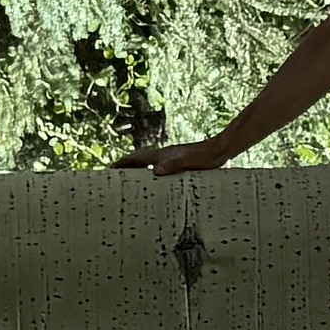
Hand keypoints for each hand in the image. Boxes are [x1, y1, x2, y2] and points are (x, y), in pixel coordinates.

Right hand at [119, 130, 242, 174]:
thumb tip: (155, 172)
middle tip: (113, 174)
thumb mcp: (187, 162)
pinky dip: (150, 172)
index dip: (123, 163)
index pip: (137, 159)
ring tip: (128, 178)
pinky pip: (158, 167)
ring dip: (136, 169)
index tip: (109, 169)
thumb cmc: (204, 157)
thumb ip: (172, 165)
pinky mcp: (179, 162)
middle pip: (139, 159)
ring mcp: (171, 158)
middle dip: (125, 166)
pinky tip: (153, 179)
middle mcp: (163, 155)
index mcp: (162, 155)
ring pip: (148, 163)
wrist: (219, 150)